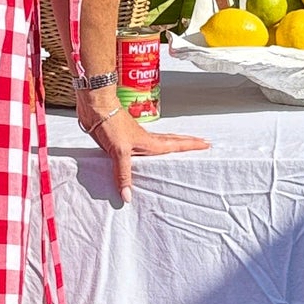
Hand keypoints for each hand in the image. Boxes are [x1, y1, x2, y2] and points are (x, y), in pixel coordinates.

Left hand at [76, 99, 209, 203]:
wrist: (97, 107)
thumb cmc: (111, 123)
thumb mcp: (119, 151)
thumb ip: (123, 174)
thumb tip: (127, 196)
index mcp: (149, 142)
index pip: (176, 144)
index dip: (191, 145)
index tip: (206, 144)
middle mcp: (145, 140)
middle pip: (172, 141)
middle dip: (187, 142)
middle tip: (201, 142)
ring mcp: (134, 139)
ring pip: (158, 142)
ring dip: (171, 144)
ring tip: (180, 147)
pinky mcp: (122, 139)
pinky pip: (140, 148)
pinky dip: (149, 151)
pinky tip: (143, 155)